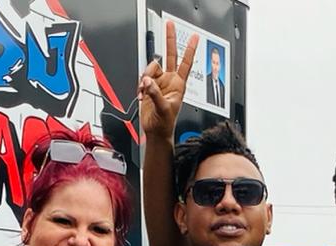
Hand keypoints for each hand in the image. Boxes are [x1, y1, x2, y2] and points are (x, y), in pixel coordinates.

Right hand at [139, 21, 197, 140]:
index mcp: (179, 85)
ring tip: (146, 91)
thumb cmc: (166, 124)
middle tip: (169, 24)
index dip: (190, 49)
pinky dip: (140, 86)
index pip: (186, 63)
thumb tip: (148, 82)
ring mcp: (159, 83)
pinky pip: (143, 78)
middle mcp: (169, 81)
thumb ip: (155, 93)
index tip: (194, 37)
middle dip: (169, 39)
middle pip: (170, 55)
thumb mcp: (163, 108)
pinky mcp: (149, 88)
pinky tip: (142, 94)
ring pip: (151, 68)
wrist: (155, 132)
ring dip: (146, 77)